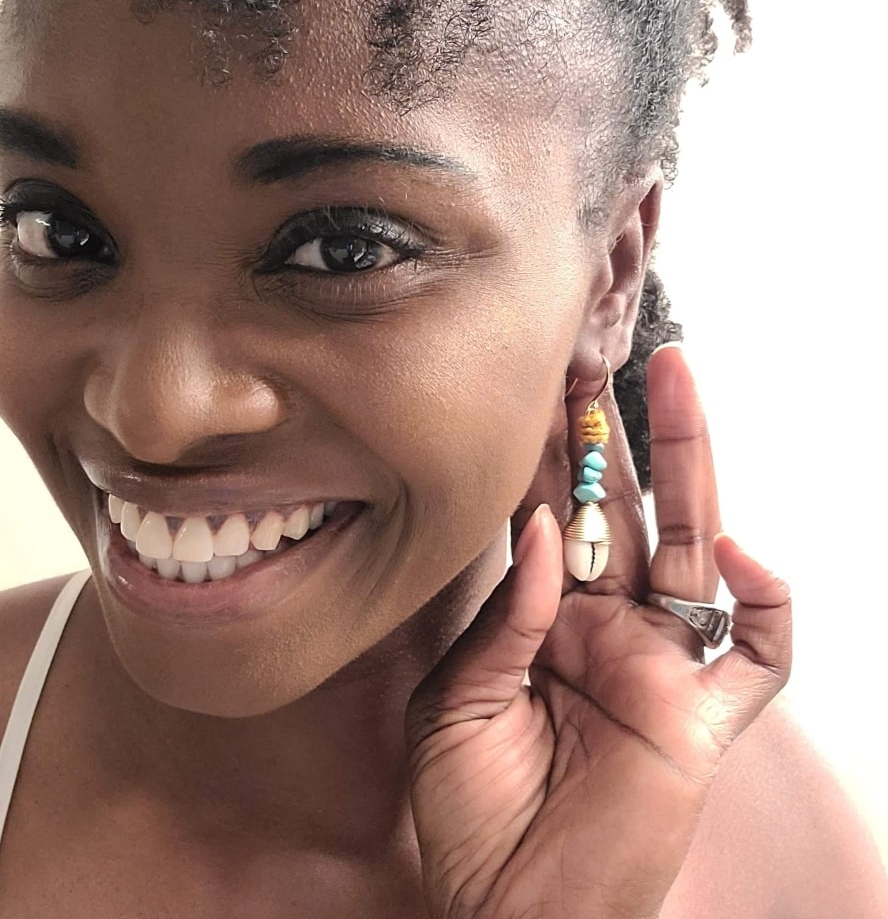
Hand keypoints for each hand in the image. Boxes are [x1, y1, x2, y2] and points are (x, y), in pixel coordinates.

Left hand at [405, 346, 791, 918]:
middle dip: (619, 435)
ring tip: (679, 384)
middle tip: (609, 357)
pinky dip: (764, 603)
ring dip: (691, 468)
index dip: (550, 455)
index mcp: (544, 619)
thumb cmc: (471, 811)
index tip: (542, 387)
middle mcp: (606, 628)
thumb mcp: (457, 702)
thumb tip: (536, 525)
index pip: (554, 516)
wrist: (508, 909)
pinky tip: (740, 551)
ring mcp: (660, 667)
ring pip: (691, 548)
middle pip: (624, 511)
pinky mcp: (703, 721)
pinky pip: (757, 656)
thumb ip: (504, 615)